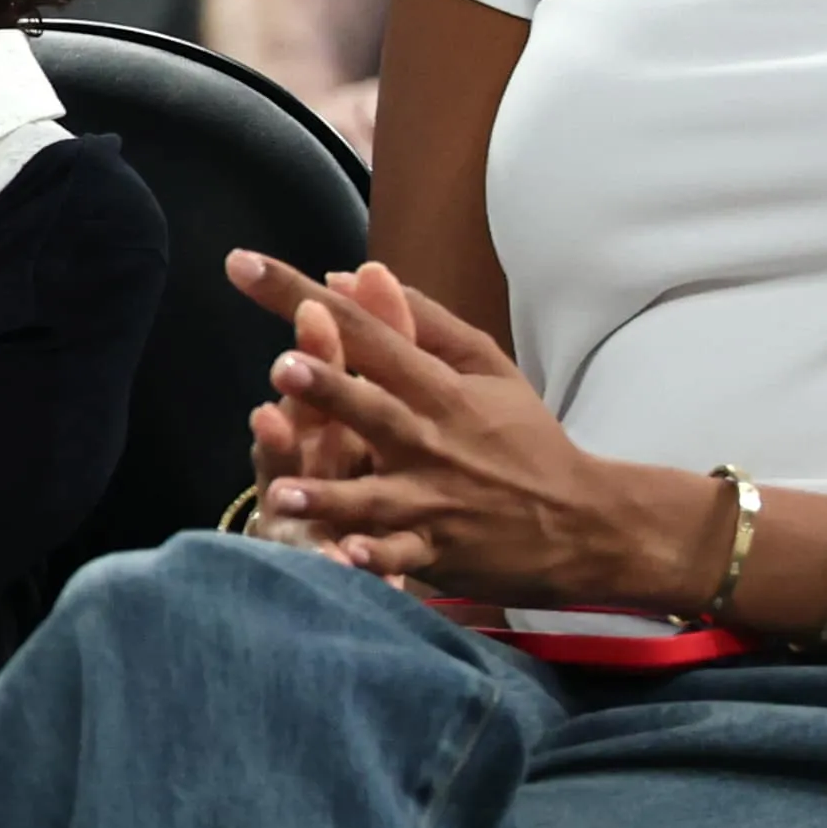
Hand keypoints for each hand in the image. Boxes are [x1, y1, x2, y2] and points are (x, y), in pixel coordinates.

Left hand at [229, 251, 697, 603]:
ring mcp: (432, 499)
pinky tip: (342, 559)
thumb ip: (419, 320)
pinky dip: (374, 561)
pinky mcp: (437, 550)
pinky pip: (400, 558)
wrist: (582, 522)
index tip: (243, 266)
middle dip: (329, 390)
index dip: (301, 298)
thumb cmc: (522, 438)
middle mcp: (429, 439)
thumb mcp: (486, 367)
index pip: (362, 332)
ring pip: (373, 496)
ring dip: (329, 495)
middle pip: (371, 409)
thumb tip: (351, 274)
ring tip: (281, 492)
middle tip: (282, 368)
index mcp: (436, 388)